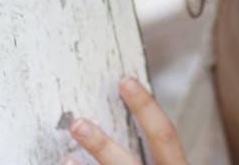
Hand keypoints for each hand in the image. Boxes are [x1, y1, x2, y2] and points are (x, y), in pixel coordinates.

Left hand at [62, 77, 188, 164]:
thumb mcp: (171, 162)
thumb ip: (160, 153)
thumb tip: (129, 123)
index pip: (165, 134)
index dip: (146, 107)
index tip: (125, 81)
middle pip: (130, 164)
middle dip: (102, 147)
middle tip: (77, 124)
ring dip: (90, 163)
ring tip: (67, 154)